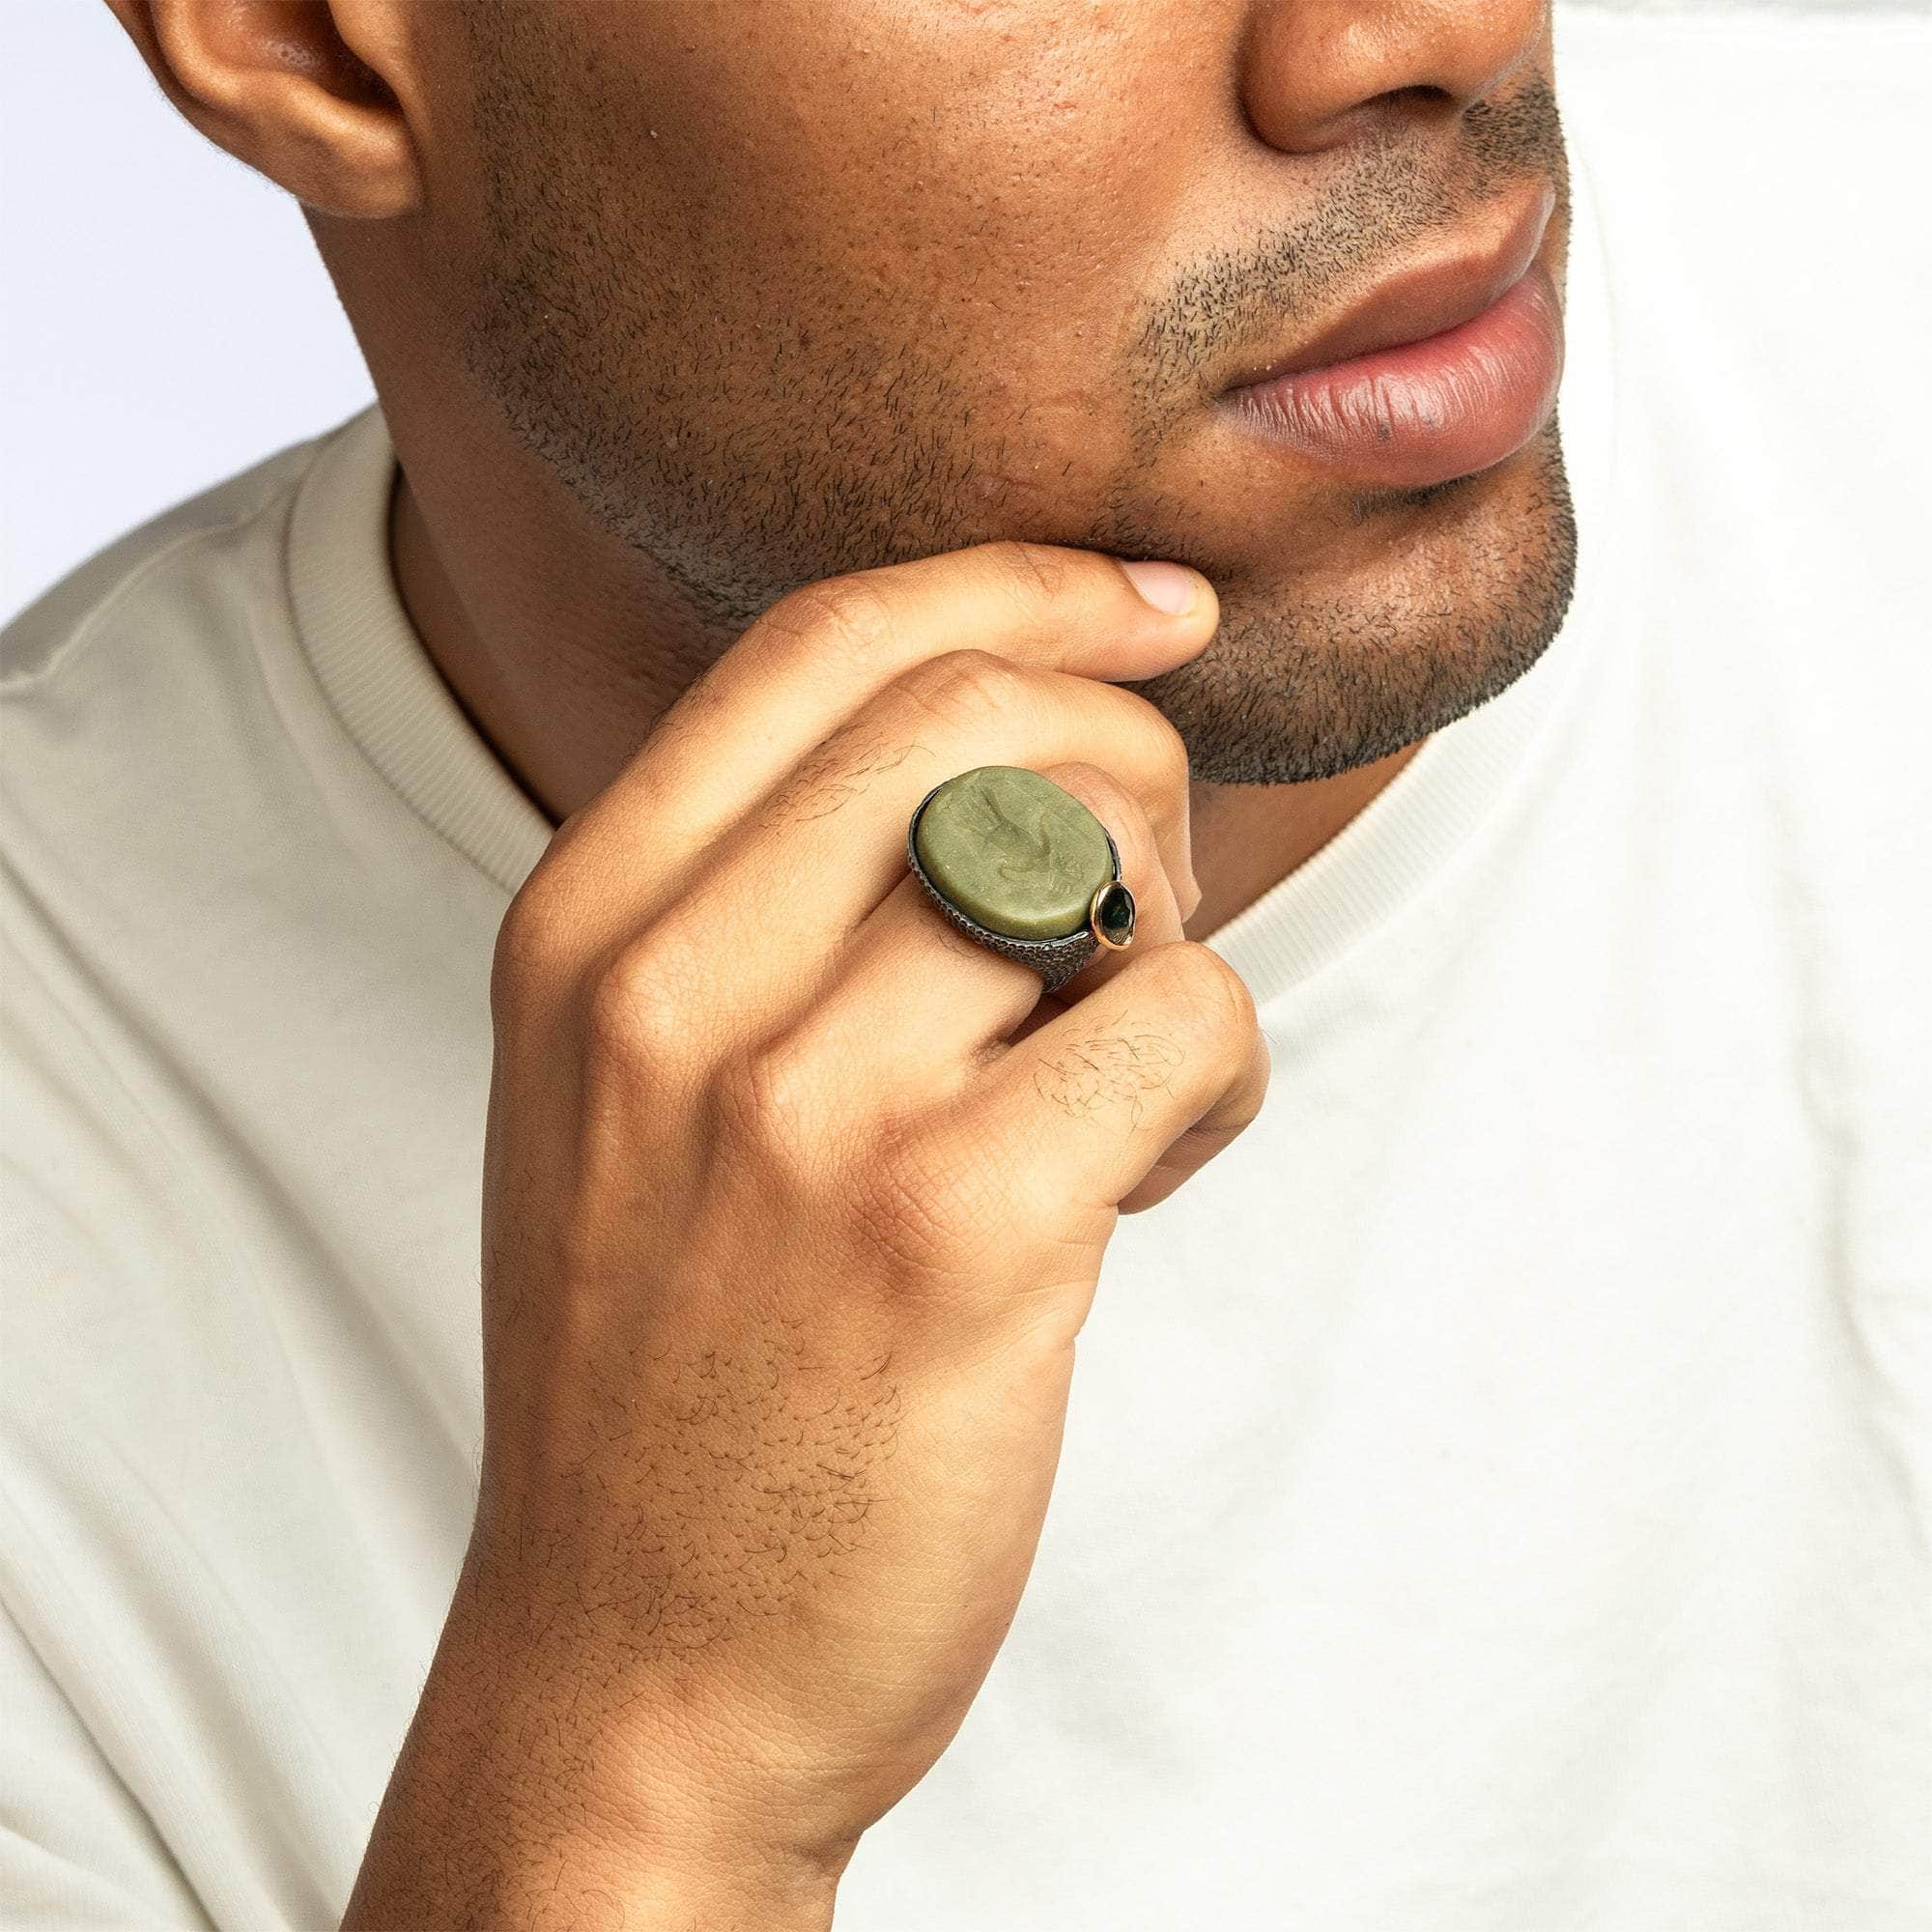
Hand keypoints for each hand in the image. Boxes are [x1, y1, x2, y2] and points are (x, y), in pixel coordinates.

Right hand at [343, 542, 1269, 1928]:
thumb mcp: (622, 1094)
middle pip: (983, 707)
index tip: (1150, 607)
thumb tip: (995, 731)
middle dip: (1130, 755)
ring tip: (1113, 1062)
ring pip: (1096, 855)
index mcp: (583, 929)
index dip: (1022, 584)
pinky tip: (1147, 1164)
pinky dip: (1217, 1071)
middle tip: (1146, 884)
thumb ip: (756, 903)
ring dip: (1165, 934)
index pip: (824, 641)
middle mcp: (670, 991)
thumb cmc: (668, 1368)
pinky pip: (1181, 1020)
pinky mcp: (952, 1233)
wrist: (637, 1671)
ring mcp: (801, 1109)